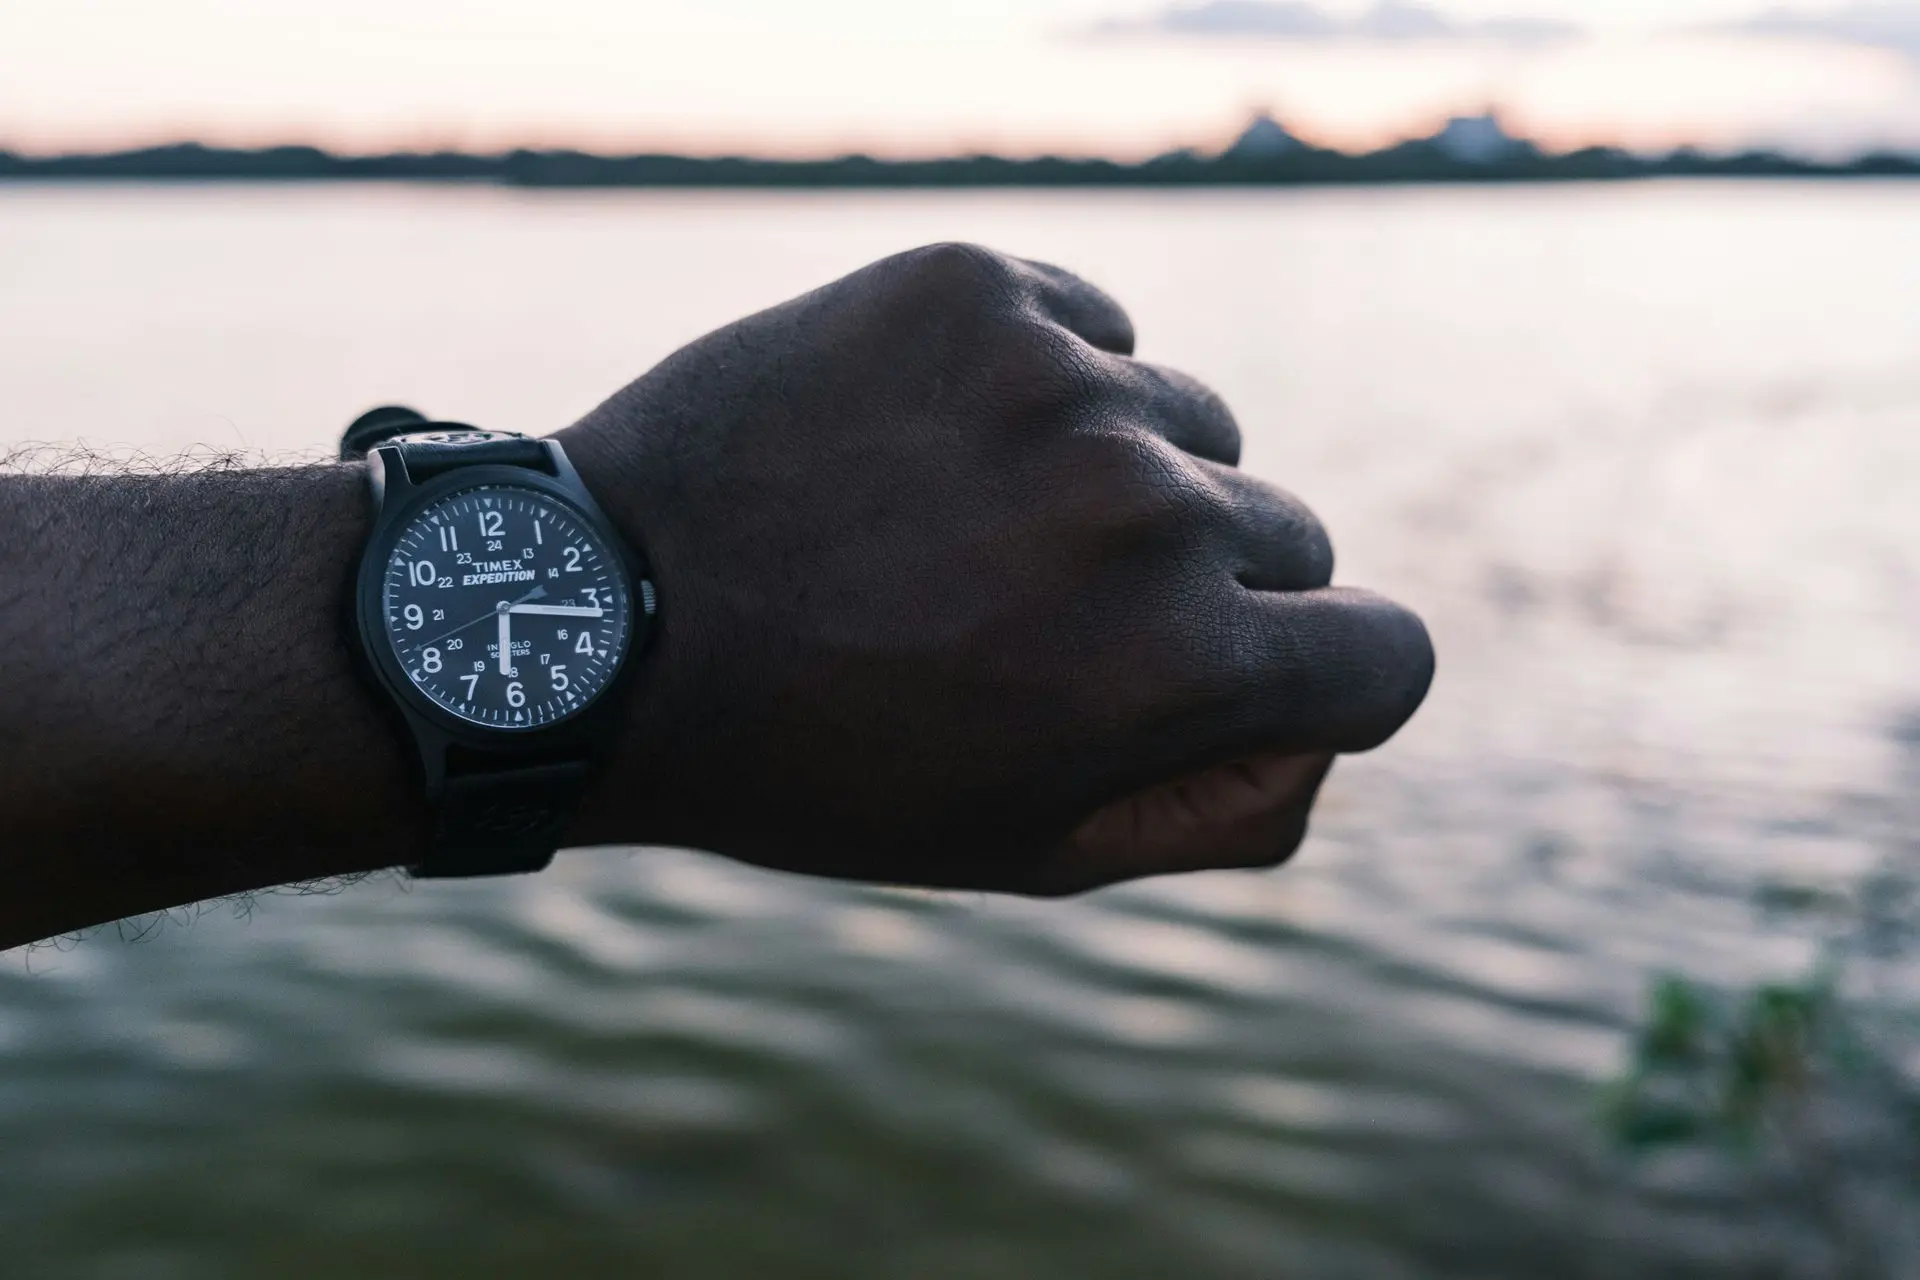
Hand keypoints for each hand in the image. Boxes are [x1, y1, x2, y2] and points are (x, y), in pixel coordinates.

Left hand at [556, 243, 1432, 894]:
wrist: (598, 620)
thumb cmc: (819, 765)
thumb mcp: (1027, 849)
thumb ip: (1219, 811)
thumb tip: (1319, 731)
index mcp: (1180, 669)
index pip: (1389, 658)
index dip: (1323, 683)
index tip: (1242, 679)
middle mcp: (1147, 509)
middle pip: (1292, 536)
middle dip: (1205, 590)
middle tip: (1053, 619)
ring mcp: (1061, 380)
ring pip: (1196, 426)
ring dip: (1123, 479)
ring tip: (975, 531)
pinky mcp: (976, 288)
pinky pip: (1096, 332)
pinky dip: (1045, 388)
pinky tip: (936, 446)